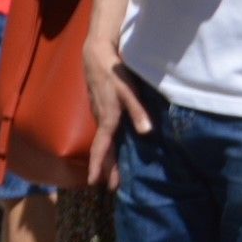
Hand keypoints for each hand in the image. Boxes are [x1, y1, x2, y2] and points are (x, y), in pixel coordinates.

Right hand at [84, 35, 150, 189]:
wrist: (96, 54)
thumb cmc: (114, 72)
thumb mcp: (129, 90)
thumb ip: (138, 111)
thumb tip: (146, 132)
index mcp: (108, 118)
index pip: (102, 147)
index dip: (100, 166)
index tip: (95, 183)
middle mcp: (101, 119)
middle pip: (103, 149)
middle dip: (106, 168)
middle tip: (109, 186)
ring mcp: (99, 113)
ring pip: (103, 141)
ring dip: (107, 158)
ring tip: (111, 173)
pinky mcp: (101, 107)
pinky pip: (104, 132)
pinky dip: (107, 145)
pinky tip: (112, 147)